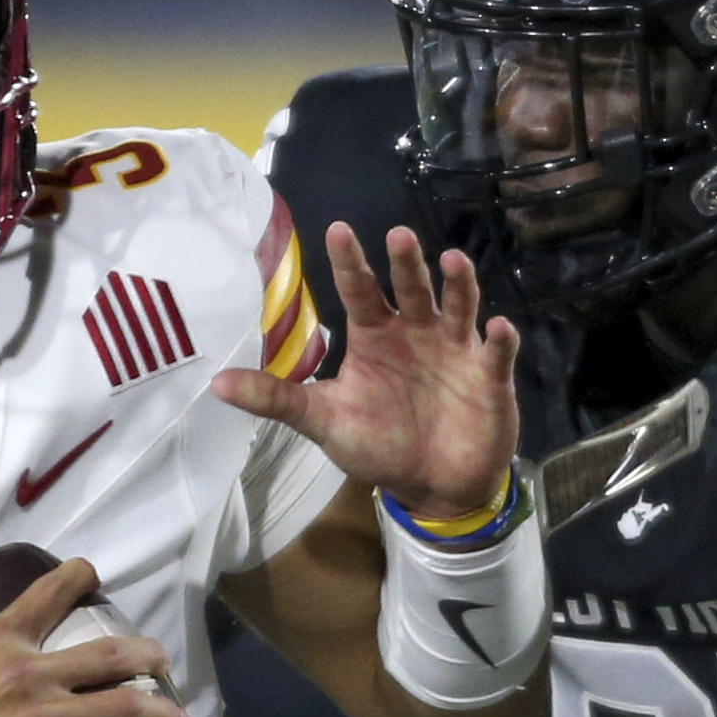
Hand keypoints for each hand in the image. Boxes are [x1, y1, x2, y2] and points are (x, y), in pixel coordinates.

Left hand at [211, 223, 520, 520]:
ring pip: (456, 306)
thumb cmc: (381, 445)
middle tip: (397, 235)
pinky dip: (499, 340)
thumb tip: (217, 385)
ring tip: (452, 261)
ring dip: (457, 284)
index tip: (338, 230)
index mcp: (375, 338)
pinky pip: (497, 351)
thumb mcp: (325, 423)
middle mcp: (415, 333)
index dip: (350, 262)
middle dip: (405, 263)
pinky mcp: (489, 375)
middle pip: (410, 289)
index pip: (359, 291)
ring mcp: (455, 350)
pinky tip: (498, 328)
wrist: (435, 486)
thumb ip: (277, 400)